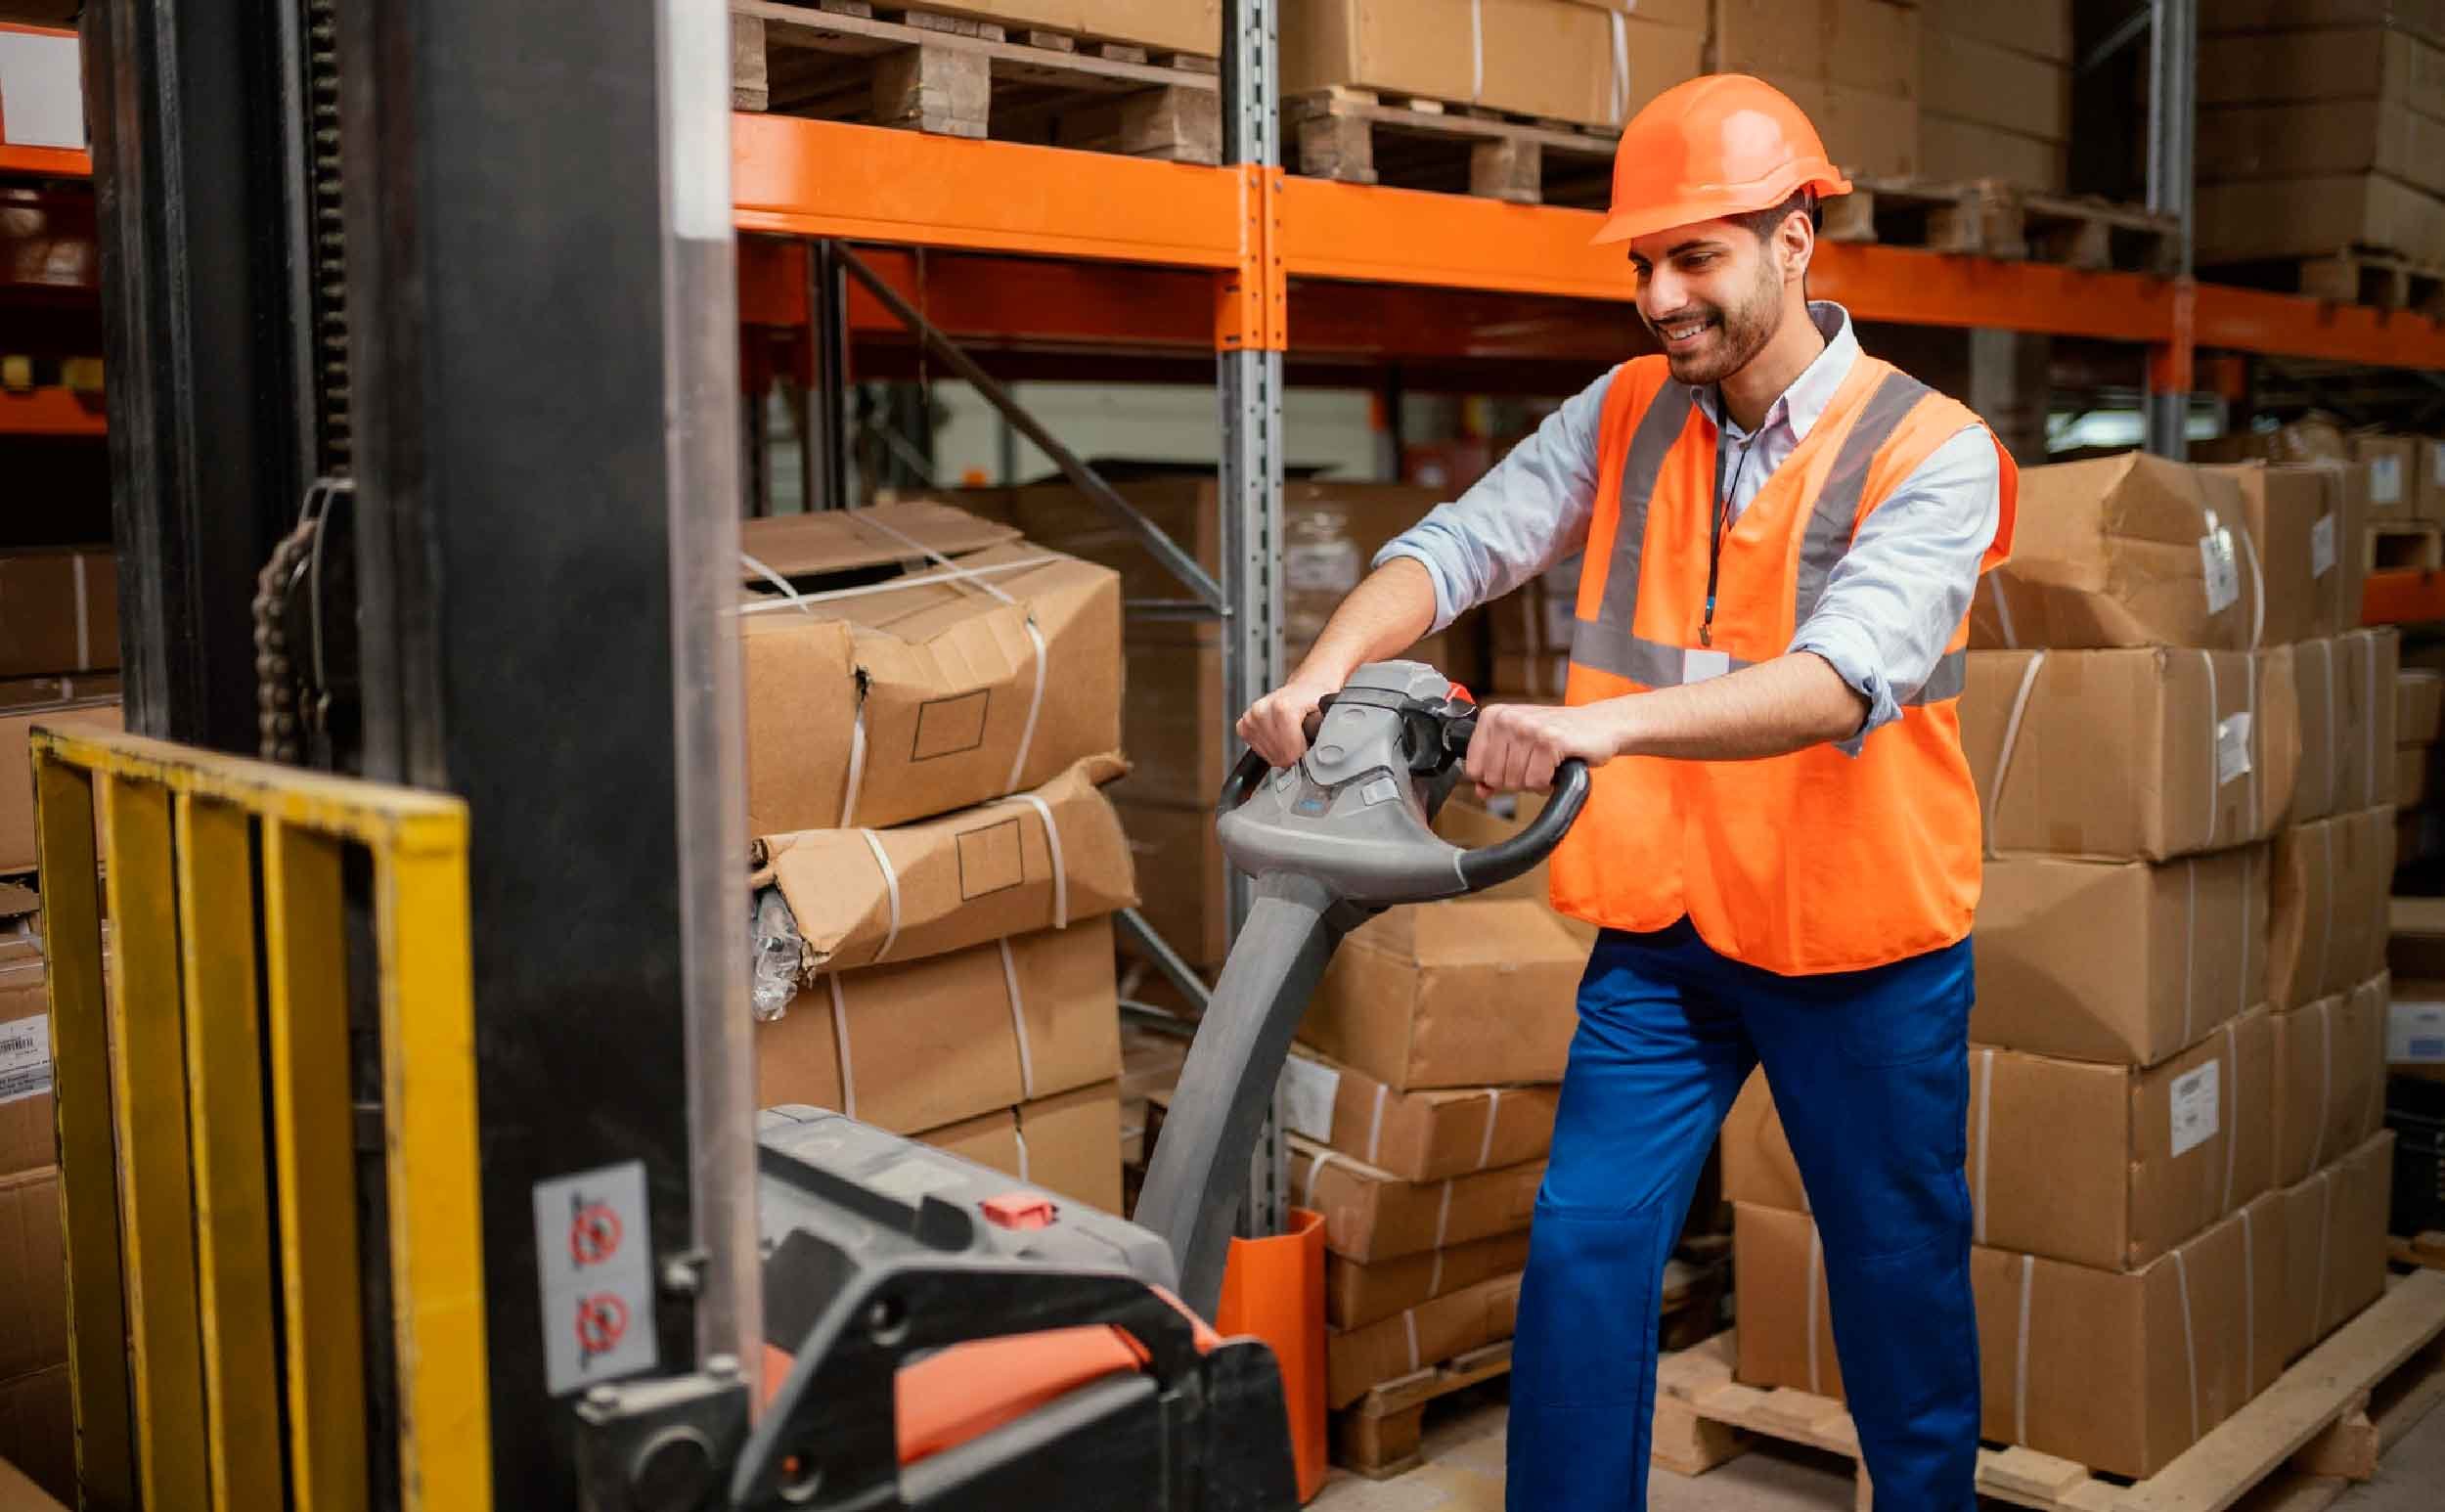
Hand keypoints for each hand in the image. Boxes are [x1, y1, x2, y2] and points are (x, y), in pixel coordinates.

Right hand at [1237, 670, 1343, 768]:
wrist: (1305, 687)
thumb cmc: (1314, 699)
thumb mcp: (1326, 713)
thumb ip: (1321, 730)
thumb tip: (1321, 748)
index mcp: (1281, 707)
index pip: (1289, 751)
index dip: (1301, 754)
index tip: (1306, 746)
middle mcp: (1262, 710)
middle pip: (1278, 755)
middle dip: (1291, 753)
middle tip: (1300, 740)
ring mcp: (1252, 717)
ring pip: (1268, 755)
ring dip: (1281, 752)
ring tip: (1290, 737)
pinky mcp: (1244, 724)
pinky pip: (1256, 749)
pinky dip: (1269, 749)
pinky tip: (1277, 737)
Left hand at [1463, 702, 1618, 795]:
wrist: (1599, 725)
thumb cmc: (1557, 735)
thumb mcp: (1519, 747)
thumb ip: (1495, 767)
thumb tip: (1481, 790)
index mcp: (1493, 716)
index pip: (1474, 769)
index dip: (1495, 777)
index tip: (1515, 765)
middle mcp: (1507, 719)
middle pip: (1494, 778)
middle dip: (1517, 780)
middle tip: (1536, 763)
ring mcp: (1528, 728)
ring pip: (1515, 782)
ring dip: (1535, 781)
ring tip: (1547, 762)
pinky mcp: (1550, 740)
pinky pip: (1536, 782)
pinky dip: (1549, 783)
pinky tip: (1557, 765)